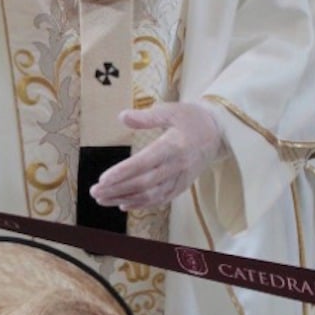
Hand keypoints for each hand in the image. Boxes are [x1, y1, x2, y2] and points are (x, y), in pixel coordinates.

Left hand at [91, 102, 225, 212]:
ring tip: (102, 199)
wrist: (219, 134)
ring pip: (150, 195)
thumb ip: (147, 116)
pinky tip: (123, 204)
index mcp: (174, 146)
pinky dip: (141, 204)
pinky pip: (160, 200)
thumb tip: (122, 116)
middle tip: (94, 191)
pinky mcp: (182, 186)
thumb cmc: (192, 119)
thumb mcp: (172, 110)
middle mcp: (177, 166)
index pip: (145, 162)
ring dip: (124, 199)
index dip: (124, 172)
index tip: (103, 178)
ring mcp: (180, 179)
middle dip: (117, 189)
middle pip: (144, 183)